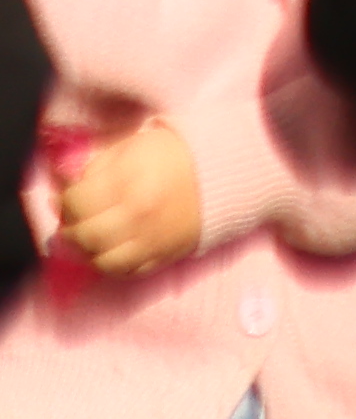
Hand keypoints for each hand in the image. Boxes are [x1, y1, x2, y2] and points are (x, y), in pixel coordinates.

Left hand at [35, 116, 196, 275]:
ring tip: (90, 240)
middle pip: (85, 236)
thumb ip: (95, 165)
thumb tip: (64, 183)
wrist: (229, 170)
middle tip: (72, 221)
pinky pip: (130, 272)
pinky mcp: (167, 254)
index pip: (76, 203)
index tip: (65, 196)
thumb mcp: (131, 146)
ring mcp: (154, 239)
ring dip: (89, 253)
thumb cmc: (174, 154)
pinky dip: (115, 264)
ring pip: (104, 262)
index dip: (64, 200)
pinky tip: (113, 248)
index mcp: (128, 183)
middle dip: (71, 230)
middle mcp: (139, 216)